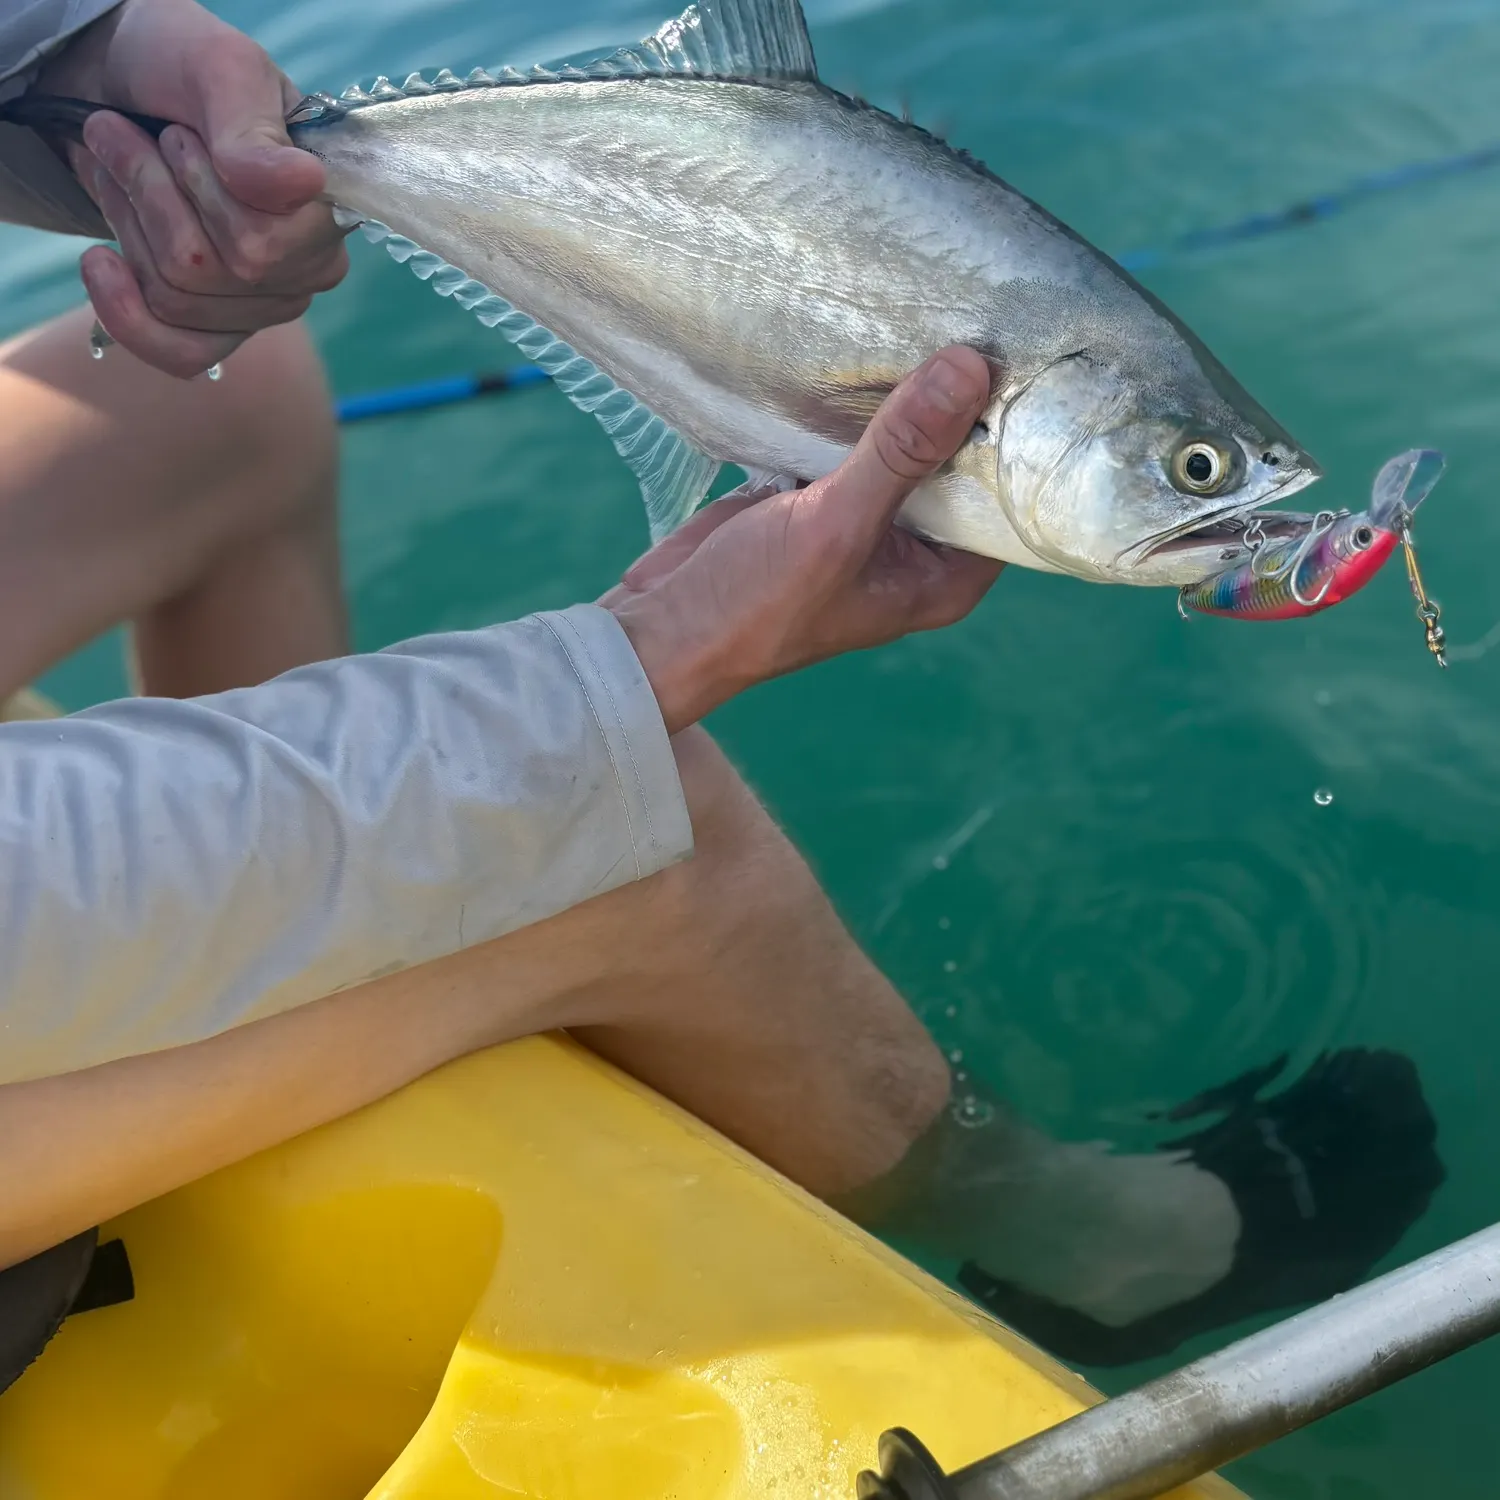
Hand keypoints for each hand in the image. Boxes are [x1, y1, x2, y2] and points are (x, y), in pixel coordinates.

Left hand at [36, 0, 347, 376]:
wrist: (127, 80)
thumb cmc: (184, 69)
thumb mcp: (220, 70)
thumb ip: (254, 129)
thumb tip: (302, 186)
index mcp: (327, 210)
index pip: (258, 244)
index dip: (197, 188)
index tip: (177, 131)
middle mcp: (308, 268)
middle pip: (207, 271)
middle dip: (149, 194)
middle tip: (127, 136)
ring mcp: (265, 305)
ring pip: (177, 296)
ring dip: (128, 221)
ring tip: (116, 167)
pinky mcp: (218, 329)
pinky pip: (181, 355)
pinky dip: (125, 313)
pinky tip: (101, 263)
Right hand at [600, 348, 1002, 733]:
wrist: (664, 626)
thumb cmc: (758, 603)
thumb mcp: (837, 525)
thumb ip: (902, 450)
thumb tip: (969, 367)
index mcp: (945, 577)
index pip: (1009, 495)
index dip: (1020, 431)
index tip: (1028, 354)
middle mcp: (918, 550)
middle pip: (960, 463)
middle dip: (963, 402)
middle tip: (982, 311)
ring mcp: (867, 521)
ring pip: (906, 446)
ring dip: (907, 397)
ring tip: (932, 312)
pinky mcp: (820, 496)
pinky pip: (855, 442)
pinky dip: (857, 408)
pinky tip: (866, 349)